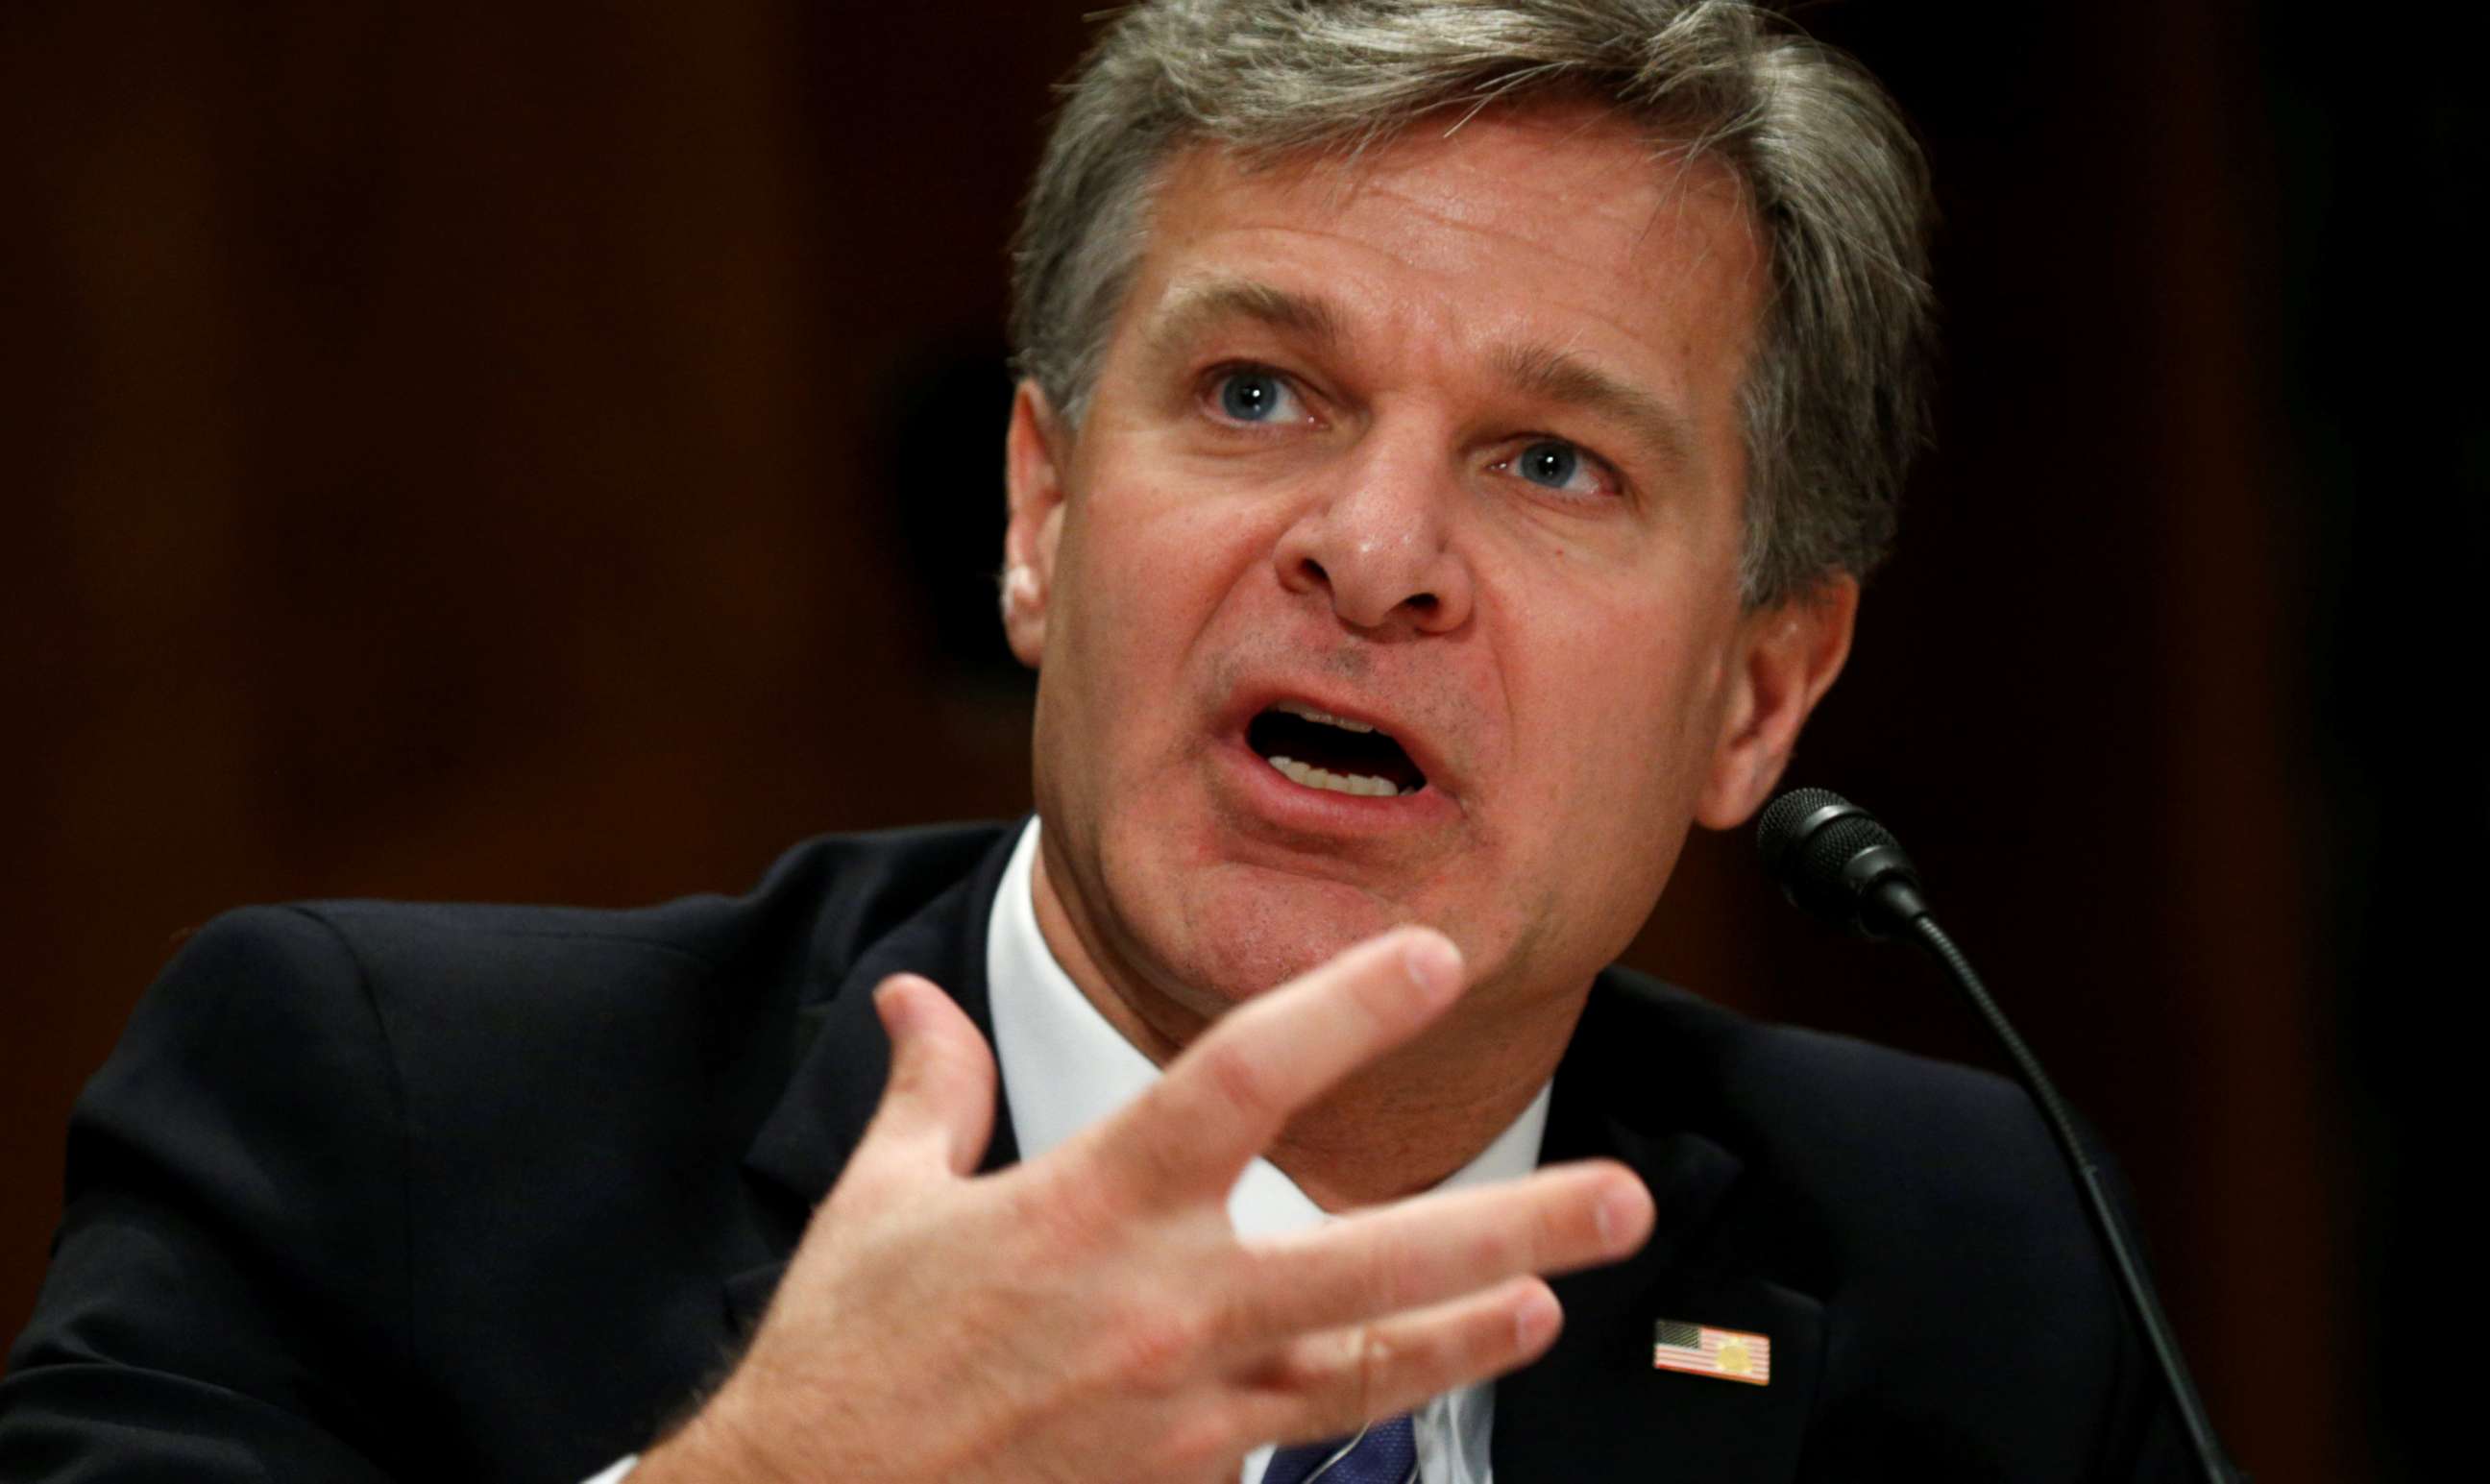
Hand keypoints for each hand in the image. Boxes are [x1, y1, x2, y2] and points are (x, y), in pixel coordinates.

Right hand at [636, 927, 1653, 1482]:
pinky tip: (1414, 1381)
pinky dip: (1362, 1406)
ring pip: (1367, 1371)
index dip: (1347, 1011)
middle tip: (1619, 1201)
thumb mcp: (876, 1206)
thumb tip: (919, 1003)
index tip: (1432, 959)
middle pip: (1372, 1258)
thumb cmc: (843, 1366)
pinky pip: (1297, 1439)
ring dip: (1471, 1336)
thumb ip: (930, 1091)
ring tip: (1553, 1305)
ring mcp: (1186, 1413)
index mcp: (1089, 1209)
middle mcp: (1162, 1308)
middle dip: (1511, 1226)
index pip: (1243, 1082)